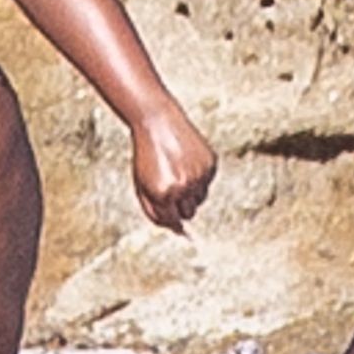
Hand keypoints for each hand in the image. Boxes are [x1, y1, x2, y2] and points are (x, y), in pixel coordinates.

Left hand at [131, 101, 215, 232]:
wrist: (158, 123)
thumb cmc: (146, 156)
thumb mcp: (142, 185)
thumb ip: (155, 211)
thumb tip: (178, 231)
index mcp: (163, 194)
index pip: (172, 221)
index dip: (170, 218)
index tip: (171, 214)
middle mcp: (183, 187)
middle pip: (189, 213)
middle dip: (180, 205)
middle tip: (170, 186)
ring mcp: (199, 175)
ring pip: (200, 199)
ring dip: (190, 192)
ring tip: (176, 171)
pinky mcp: (211, 164)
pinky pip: (207, 182)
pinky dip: (199, 177)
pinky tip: (187, 161)